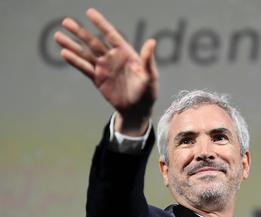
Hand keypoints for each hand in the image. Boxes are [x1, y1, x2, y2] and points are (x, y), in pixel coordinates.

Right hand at [54, 8, 157, 133]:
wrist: (138, 110)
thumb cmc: (148, 93)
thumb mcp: (150, 77)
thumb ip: (148, 60)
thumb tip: (152, 42)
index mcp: (126, 53)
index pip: (111, 35)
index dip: (101, 24)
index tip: (89, 12)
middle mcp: (113, 58)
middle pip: (93, 42)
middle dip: (80, 32)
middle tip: (65, 22)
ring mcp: (104, 68)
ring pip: (85, 54)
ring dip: (72, 45)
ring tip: (58, 36)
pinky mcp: (98, 79)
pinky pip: (85, 69)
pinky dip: (75, 62)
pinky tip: (64, 53)